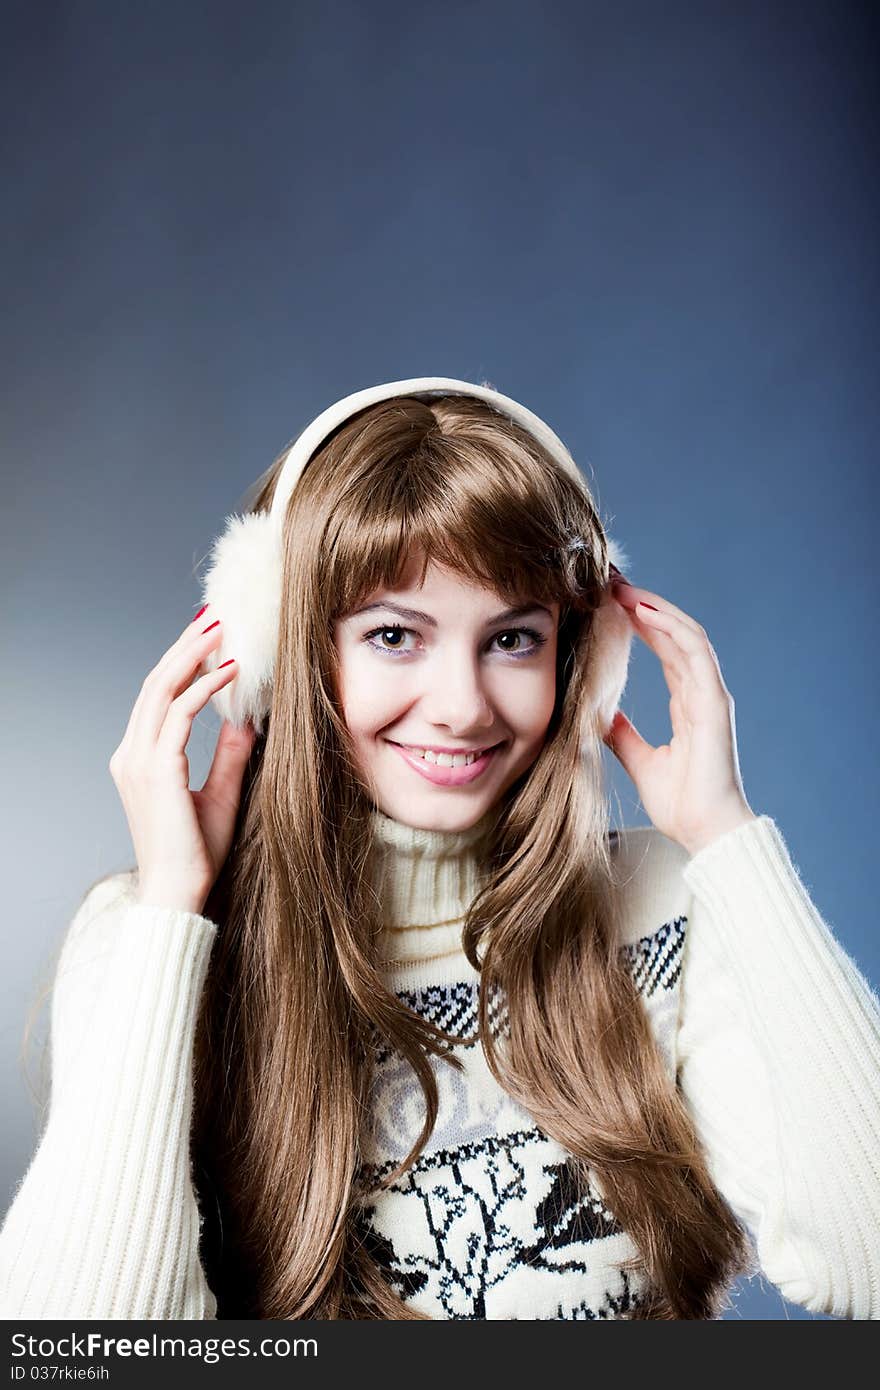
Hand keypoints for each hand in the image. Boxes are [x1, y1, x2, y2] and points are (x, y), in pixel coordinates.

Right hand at [108, 608, 256, 914]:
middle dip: (186, 646)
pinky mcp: (157, 770)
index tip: (209, 637)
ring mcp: (138, 761)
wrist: (179, 891)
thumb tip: (246, 718)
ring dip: (193, 655)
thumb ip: (228, 752)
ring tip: (221, 630)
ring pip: (162, 690)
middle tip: (214, 617)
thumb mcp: (220, 791)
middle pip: (156, 683)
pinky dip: (205, 688)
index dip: (182, 662)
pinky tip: (230, 671)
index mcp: (139, 759)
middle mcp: (131, 754)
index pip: (157, 697)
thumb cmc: (197, 853)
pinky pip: (179, 715)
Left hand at [602, 577, 756, 856]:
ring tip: (625, 588)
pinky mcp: (715, 702)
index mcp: (687, 705)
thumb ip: (622, 735)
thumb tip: (598, 714)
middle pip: (675, 635)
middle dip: (645, 606)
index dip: (642, 624)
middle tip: (612, 583)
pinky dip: (672, 628)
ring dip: (657, 608)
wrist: (705, 832)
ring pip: (687, 635)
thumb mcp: (638, 761)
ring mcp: (710, 695)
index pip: (666, 651)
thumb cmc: (680, 804)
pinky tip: (647, 611)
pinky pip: (696, 653)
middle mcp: (701, 693)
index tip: (610, 603)